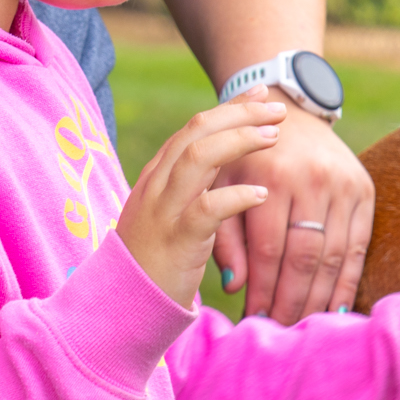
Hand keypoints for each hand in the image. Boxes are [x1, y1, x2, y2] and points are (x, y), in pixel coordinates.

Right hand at [116, 101, 284, 308]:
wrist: (122, 305)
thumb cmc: (155, 262)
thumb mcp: (172, 216)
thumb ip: (192, 190)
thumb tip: (224, 168)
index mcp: (158, 176)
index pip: (193, 129)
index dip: (229, 108)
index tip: (260, 94)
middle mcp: (157, 185)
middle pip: (196, 132)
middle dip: (238, 114)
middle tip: (277, 109)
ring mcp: (163, 211)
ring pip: (197, 159)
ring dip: (237, 142)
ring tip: (272, 138)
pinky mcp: (174, 241)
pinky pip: (205, 210)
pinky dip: (235, 197)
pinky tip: (261, 194)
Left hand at [212, 89, 374, 321]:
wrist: (287, 109)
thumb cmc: (242, 157)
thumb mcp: (220, 185)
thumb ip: (224, 236)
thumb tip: (234, 288)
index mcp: (270, 176)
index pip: (268, 250)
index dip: (262, 290)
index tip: (253, 320)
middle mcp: (311, 179)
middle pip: (304, 258)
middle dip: (291, 302)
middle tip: (281, 332)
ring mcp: (343, 185)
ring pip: (334, 256)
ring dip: (319, 299)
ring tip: (304, 325)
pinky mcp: (364, 190)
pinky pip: (359, 247)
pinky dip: (348, 282)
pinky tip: (336, 309)